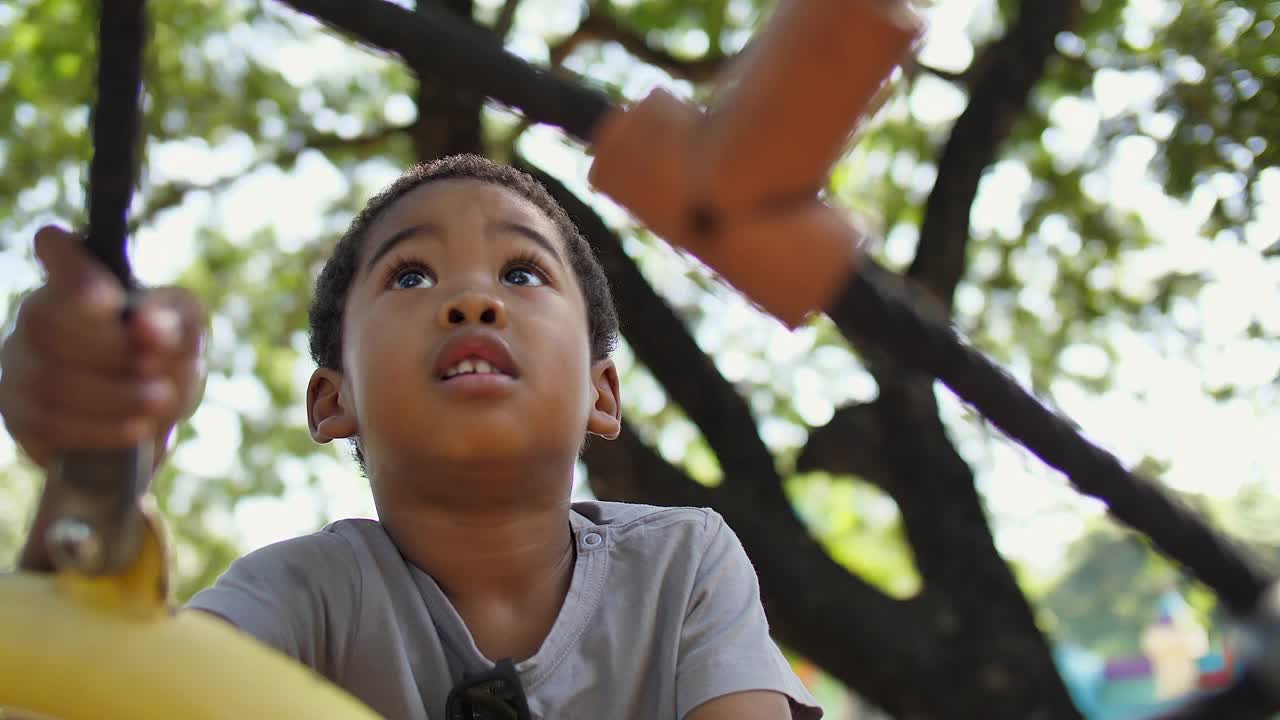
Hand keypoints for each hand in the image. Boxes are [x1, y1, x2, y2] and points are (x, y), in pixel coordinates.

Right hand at [0, 225, 206, 470]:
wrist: (148, 420)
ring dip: (115, 394)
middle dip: (113, 351)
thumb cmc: (165, 358)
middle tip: (156, 367)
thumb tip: (148, 325)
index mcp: (78, 280)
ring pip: (49, 380)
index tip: (107, 298)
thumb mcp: (186, 333)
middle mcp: (38, 315)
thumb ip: (175, 320)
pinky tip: (137, 429)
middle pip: (49, 324)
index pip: (57, 252)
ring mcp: (20, 365)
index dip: (70, 267)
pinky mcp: (20, 415)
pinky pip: (50, 425)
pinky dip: (102, 429)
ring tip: (159, 399)